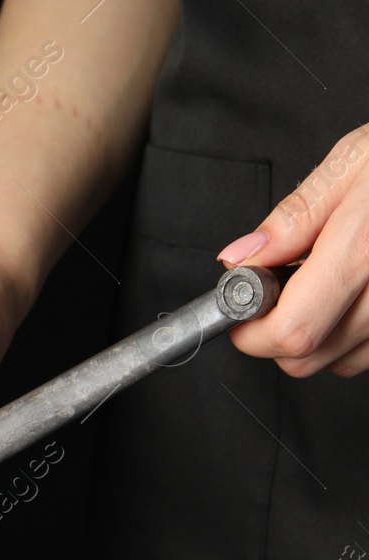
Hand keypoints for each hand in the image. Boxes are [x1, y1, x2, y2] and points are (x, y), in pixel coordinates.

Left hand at [220, 124, 368, 375]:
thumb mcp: (354, 162)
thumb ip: (295, 216)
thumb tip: (242, 258)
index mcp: (366, 248)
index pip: (292, 331)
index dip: (251, 331)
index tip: (240, 311)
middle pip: (312, 358)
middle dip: (278, 335)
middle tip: (277, 293)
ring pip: (345, 362)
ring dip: (320, 336)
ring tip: (328, 283)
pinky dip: (357, 335)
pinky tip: (359, 292)